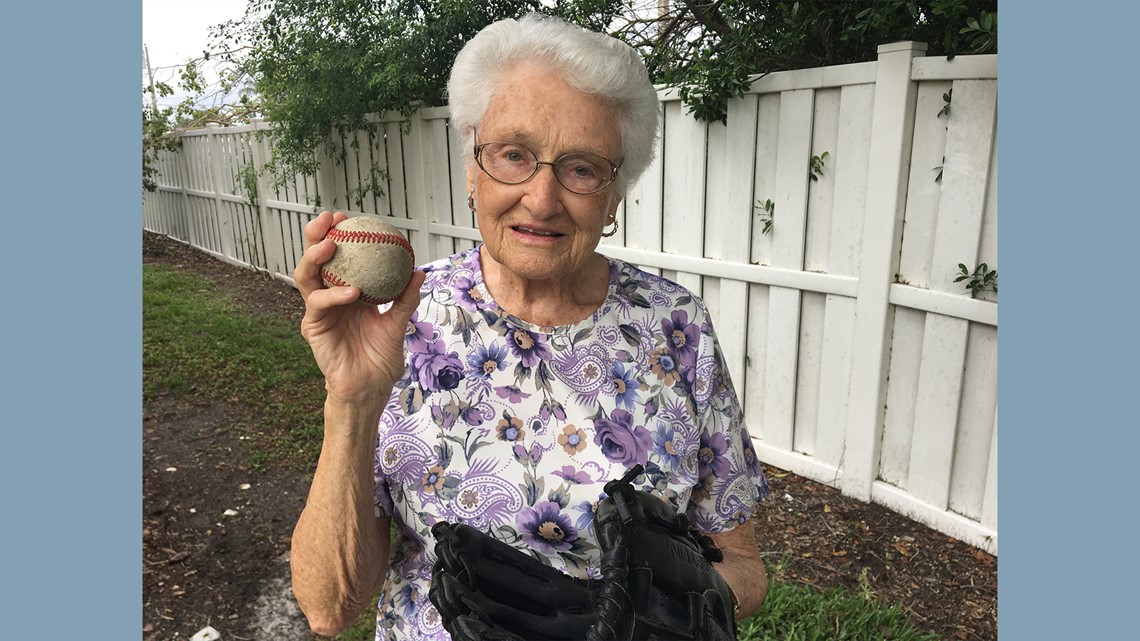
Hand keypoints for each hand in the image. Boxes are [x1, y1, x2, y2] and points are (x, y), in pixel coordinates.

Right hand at [294, 211, 425, 404]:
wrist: (370, 387)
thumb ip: (404, 298)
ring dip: (314, 257)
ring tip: (328, 244)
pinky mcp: (313, 326)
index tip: (348, 217)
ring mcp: (319, 310)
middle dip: (316, 235)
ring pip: (306, 276)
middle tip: (329, 219)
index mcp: (347, 290)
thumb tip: (420, 270)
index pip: (339, 256)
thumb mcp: (397, 323)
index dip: (338, 234)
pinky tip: (351, 292)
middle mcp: (329, 296)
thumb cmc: (381, 357)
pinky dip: (334, 295)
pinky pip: (319, 304)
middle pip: (315, 259)